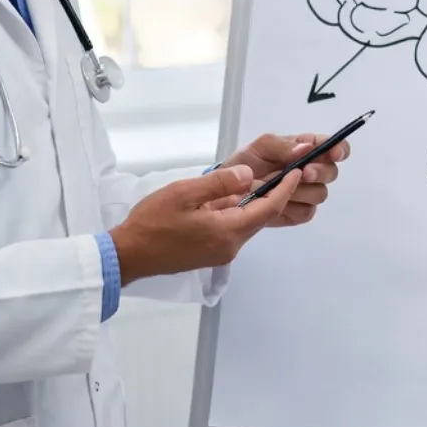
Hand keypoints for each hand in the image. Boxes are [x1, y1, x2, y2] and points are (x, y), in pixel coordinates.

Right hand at [109, 164, 300, 284]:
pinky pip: (233, 230)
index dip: (285, 189)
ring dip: (255, 204)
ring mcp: (221, 253)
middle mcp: (230, 246)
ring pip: (247, 224)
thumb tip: (249, 175)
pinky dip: (239, 214)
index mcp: (227, 231)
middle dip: (275, 195)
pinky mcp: (210, 255)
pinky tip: (232, 199)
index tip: (297, 171)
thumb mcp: (185, 193)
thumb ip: (220, 183)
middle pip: (261, 218)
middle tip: (285, 171)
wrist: (130, 255)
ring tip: (262, 180)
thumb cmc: (153, 222)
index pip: (267, 208)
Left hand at [222, 132, 349, 226]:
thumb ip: (283, 146)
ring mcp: (306, 194)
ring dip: (300, 191)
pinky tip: (277, 201)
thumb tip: (306, 148)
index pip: (334, 148)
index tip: (335, 153)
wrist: (227, 191)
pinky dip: (292, 207)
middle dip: (319, 172)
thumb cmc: (245, 162)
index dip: (339, 150)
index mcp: (306, 149)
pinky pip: (306, 213)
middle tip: (303, 173)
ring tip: (276, 187)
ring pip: (320, 194)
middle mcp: (311, 171)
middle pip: (331, 173)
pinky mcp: (298, 213)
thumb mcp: (261, 147)